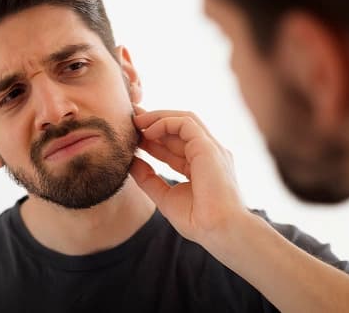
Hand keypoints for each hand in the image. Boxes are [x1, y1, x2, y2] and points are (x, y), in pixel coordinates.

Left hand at [130, 106, 249, 243]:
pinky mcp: (208, 147)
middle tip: (129, 119)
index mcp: (200, 166)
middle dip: (153, 121)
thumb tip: (130, 162)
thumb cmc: (198, 221)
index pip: (174, 145)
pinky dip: (165, 122)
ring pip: (184, 119)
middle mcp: (207, 154)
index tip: (131, 136)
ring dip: (158, 117)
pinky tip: (148, 132)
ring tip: (136, 121)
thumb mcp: (165, 197)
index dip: (152, 138)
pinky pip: (186, 123)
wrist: (219, 231)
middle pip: (179, 129)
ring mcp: (210, 149)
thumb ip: (148, 179)